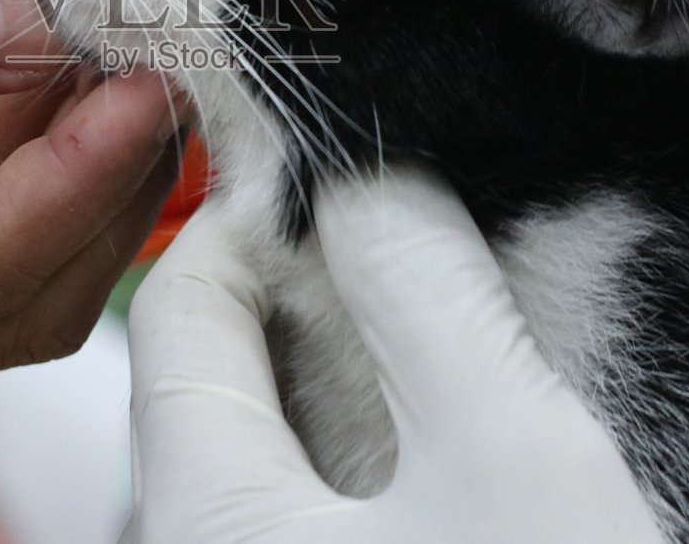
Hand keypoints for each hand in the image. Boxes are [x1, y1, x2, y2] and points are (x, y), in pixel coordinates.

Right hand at [0, 0, 178, 410]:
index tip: (145, 84)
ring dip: (78, 162)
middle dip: (101, 187)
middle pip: (17, 298)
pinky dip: (29, 137)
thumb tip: (43, 21)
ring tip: (120, 45)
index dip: (74, 180)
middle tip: (160, 62)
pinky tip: (52, 54)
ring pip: (14, 261)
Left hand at [122, 171, 663, 543]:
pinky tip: (458, 436)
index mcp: (199, 516)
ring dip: (355, 370)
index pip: (178, 308)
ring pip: (274, 442)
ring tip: (452, 321)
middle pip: (220, 373)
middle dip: (316, 290)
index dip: (259, 219)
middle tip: (420, 239)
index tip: (355, 180)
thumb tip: (367, 178)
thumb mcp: (511, 451)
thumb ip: (424, 292)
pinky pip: (312, 507)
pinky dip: (372, 448)